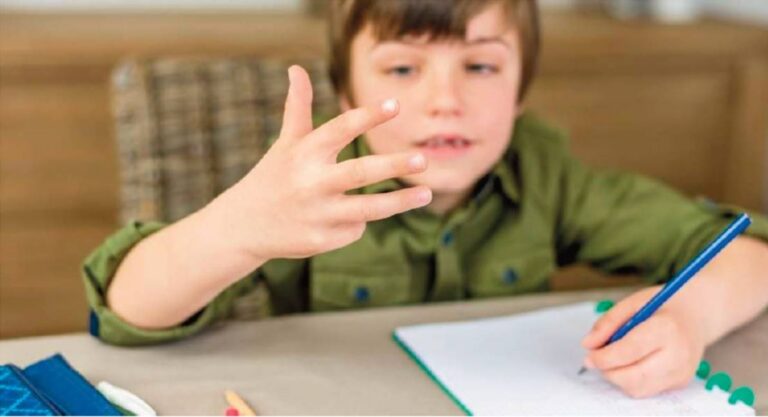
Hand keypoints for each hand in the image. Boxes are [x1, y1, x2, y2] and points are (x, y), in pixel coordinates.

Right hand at [209, 65, 430, 261]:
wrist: (243, 226)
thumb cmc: (273, 176)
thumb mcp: (286, 143)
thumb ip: (297, 107)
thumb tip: (296, 68)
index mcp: (304, 153)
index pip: (340, 129)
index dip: (368, 116)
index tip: (396, 105)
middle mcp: (311, 182)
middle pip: (360, 173)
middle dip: (393, 166)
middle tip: (423, 159)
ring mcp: (317, 214)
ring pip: (367, 210)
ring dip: (399, 202)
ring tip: (428, 192)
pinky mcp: (321, 241)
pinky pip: (355, 230)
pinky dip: (359, 222)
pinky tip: (345, 217)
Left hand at [581, 286, 706, 397]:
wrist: (697, 314)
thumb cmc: (663, 306)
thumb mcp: (633, 303)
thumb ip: (608, 323)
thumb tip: (588, 344)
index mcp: (667, 328)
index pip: (630, 351)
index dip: (605, 357)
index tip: (589, 356)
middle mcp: (678, 354)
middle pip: (633, 376)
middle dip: (608, 371)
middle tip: (596, 359)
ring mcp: (682, 372)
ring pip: (638, 388)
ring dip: (618, 377)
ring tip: (614, 359)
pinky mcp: (680, 383)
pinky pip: (647, 390)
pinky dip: (631, 380)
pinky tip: (631, 363)